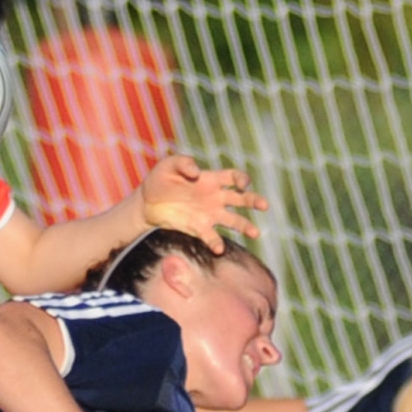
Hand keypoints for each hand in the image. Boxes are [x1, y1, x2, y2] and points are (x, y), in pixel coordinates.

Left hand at [141, 153, 266, 247]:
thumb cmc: (160, 179)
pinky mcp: (199, 229)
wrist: (146, 203)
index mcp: (211, 179)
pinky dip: (216, 243)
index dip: (241, 179)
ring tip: (255, 233)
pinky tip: (219, 248)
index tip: (244, 184)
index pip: (233, 177)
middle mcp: (215, 198)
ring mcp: (209, 215)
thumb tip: (196, 173)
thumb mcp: (169, 165)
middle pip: (240, 199)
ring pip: (233, 220)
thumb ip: (183, 163)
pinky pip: (212, 237)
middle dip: (254, 201)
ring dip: (245, 226)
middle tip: (264, 206)